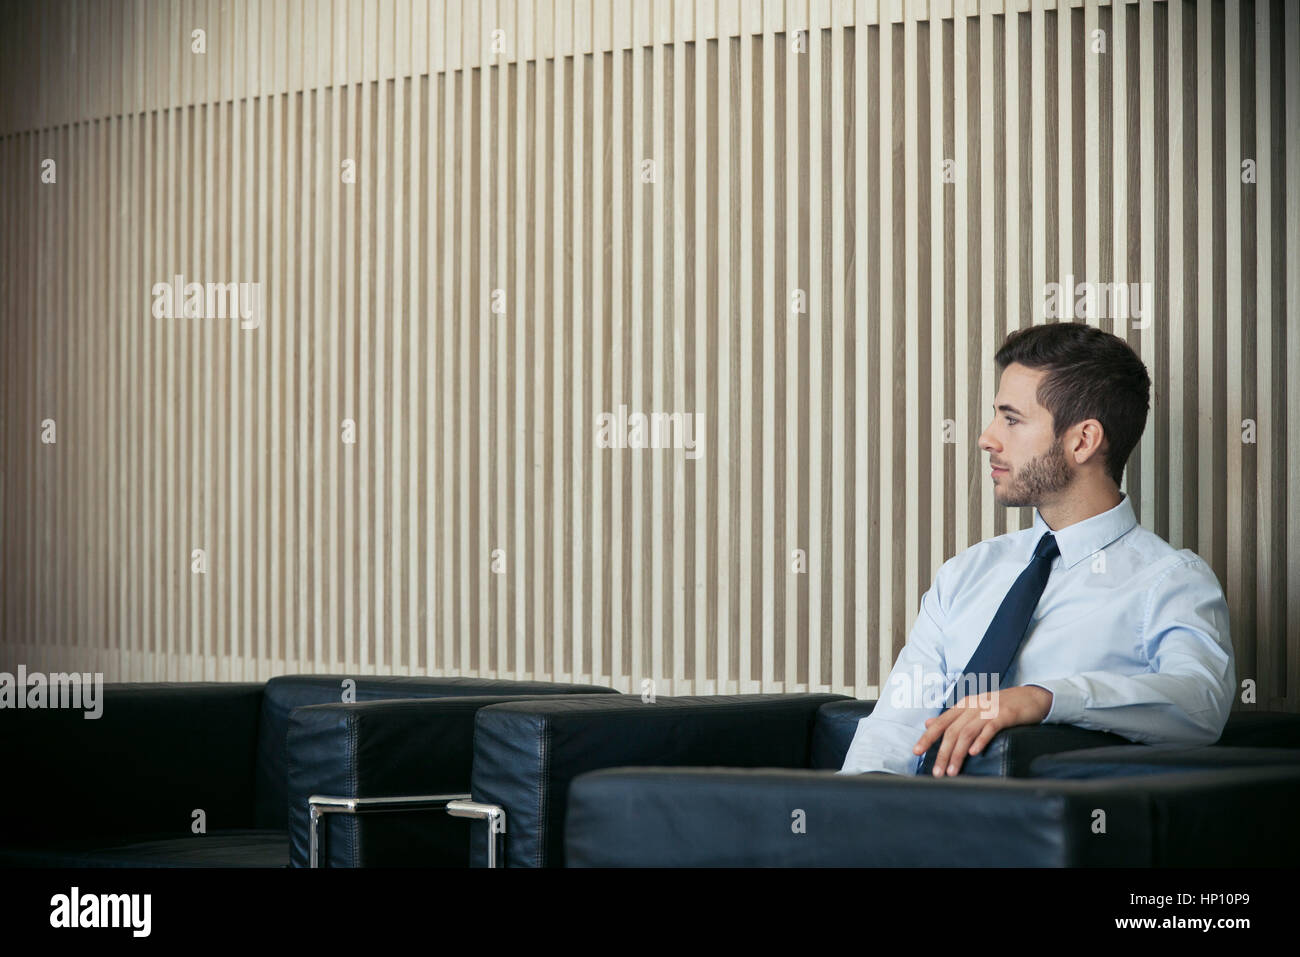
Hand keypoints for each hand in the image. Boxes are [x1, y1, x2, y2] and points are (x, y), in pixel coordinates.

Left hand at [912, 686, 1053, 776]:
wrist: (1031, 697)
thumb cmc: (1001, 706)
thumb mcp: (973, 709)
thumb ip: (952, 718)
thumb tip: (928, 723)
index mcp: (963, 706)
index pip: (940, 723)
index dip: (927, 737)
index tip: (916, 752)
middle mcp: (972, 707)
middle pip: (952, 731)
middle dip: (942, 753)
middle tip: (936, 772)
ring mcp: (988, 710)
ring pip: (967, 732)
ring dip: (958, 753)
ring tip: (952, 771)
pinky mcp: (1004, 715)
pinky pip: (989, 728)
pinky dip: (980, 740)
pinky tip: (974, 753)